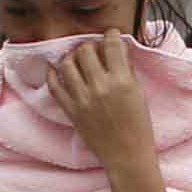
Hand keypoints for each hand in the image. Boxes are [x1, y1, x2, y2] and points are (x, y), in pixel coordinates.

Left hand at [47, 33, 157, 173]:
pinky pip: (54, 86)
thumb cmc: (138, 126)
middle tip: (93, 51)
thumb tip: (117, 51)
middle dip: (90, 46)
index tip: (110, 35)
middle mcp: (100, 87)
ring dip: (72, 57)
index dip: (111, 35)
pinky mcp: (71, 111)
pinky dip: (53, 75)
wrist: (127, 156)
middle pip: (85, 50)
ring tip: (77, 60)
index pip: (111, 45)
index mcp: (122, 81)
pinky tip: (56, 70)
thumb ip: (127, 70)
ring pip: (67, 64)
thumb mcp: (139, 93)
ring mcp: (82, 99)